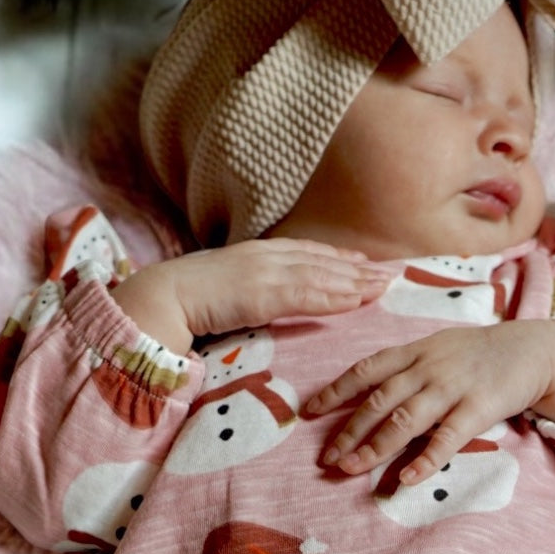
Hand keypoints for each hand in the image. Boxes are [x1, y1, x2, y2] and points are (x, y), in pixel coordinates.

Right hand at [114, 239, 391, 352]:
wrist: (164, 296)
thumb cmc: (187, 297)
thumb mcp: (225, 286)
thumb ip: (248, 287)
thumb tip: (258, 298)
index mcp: (257, 253)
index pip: (307, 253)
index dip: (338, 257)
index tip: (363, 261)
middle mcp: (267, 257)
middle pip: (322, 261)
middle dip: (358, 269)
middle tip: (390, 274)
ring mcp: (267, 273)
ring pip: (322, 276)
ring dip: (356, 282)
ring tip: (384, 287)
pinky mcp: (264, 294)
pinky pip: (309, 295)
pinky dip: (336, 297)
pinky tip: (358, 300)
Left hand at [304, 320, 554, 483]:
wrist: (531, 348)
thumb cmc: (478, 354)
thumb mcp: (437, 349)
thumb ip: (405, 369)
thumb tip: (367, 395)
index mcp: (413, 352)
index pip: (365, 371)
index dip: (335, 392)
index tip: (309, 413)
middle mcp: (427, 368)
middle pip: (379, 402)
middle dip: (349, 431)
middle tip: (328, 459)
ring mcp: (452, 388)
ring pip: (405, 420)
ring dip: (375, 447)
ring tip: (351, 469)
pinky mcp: (478, 408)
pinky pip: (447, 437)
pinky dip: (425, 459)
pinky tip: (405, 478)